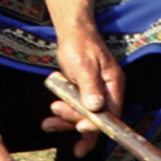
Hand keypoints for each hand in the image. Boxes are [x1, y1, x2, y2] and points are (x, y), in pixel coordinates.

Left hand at [46, 30, 125, 157]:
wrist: (72, 33)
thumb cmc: (80, 45)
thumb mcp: (84, 65)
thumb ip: (90, 86)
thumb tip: (96, 108)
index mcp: (113, 84)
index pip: (111, 112)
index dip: (97, 124)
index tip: (79, 127)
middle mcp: (107, 92)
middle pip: (96, 118)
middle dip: (75, 119)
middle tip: (56, 110)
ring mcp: (95, 95)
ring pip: (83, 118)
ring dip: (66, 122)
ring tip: (48, 123)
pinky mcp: (83, 95)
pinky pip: (75, 112)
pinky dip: (62, 118)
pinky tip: (49, 123)